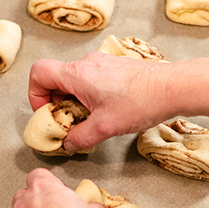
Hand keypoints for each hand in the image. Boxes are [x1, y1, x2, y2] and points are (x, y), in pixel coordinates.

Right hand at [28, 52, 177, 151]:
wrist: (173, 87)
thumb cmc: (141, 101)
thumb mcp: (105, 128)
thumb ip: (80, 138)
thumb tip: (68, 144)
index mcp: (76, 74)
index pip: (38, 73)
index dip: (35, 95)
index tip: (48, 114)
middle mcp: (86, 64)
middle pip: (55, 79)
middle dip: (57, 103)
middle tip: (69, 123)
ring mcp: (101, 63)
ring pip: (74, 80)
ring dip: (74, 101)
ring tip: (90, 120)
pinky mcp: (115, 68)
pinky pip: (91, 80)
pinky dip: (90, 96)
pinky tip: (107, 112)